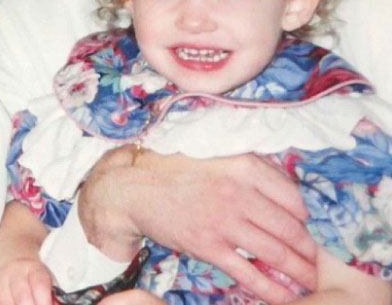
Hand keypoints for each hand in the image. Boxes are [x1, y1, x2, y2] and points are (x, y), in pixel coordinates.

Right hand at [0, 257, 54, 304]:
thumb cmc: (33, 275)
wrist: (13, 259)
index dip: (45, 300)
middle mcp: (15, 271)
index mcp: (34, 268)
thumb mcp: (47, 279)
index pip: (39, 283)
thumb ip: (54, 294)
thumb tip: (58, 304)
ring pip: (5, 303)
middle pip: (22, 298)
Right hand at [77, 148, 317, 303]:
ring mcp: (223, 221)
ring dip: (298, 270)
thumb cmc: (174, 171)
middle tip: (316, 262)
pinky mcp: (208, 246)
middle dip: (308, 250)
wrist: (133, 189)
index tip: (305, 228)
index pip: (292, 196)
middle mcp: (238, 193)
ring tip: (308, 280)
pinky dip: (270, 287)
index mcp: (243, 166)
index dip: (304, 217)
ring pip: (274, 251)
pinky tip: (284, 296)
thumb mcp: (216, 156)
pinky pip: (248, 272)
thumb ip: (250, 168)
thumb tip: (284, 188)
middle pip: (289, 227)